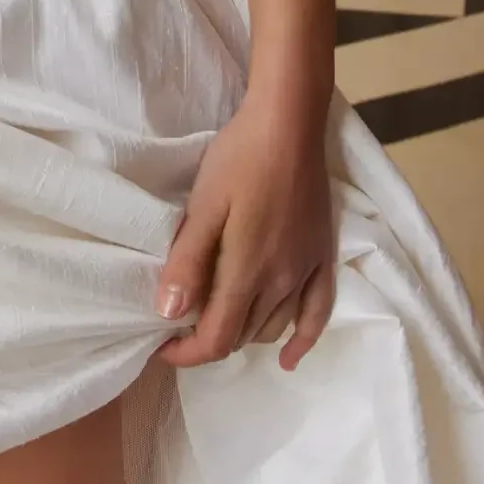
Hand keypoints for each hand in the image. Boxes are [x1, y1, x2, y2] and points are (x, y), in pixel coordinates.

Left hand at [153, 98, 334, 371]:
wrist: (289, 124)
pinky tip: (290, 359)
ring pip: (274, 327)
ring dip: (244, 335)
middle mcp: (281, 282)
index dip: (186, 353)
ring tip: (218, 323)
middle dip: (209, 340)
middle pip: (243, 335)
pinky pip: (319, 313)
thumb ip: (188, 262)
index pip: (217, 338)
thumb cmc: (239, 159)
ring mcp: (306, 271)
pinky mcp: (323, 256)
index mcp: (248, 271)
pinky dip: (304, 341)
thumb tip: (170, 314)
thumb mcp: (203, 206)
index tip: (161, 345)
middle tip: (181, 326)